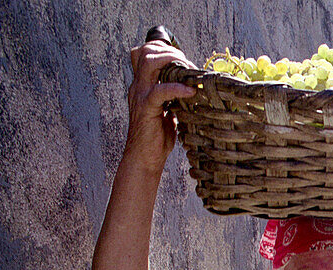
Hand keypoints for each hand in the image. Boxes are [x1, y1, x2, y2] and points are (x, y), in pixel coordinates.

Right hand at [124, 41, 196, 171]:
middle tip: (189, 65)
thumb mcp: (167, 112)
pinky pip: (160, 90)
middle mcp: (139, 85)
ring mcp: (141, 95)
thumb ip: (174, 98)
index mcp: (143, 85)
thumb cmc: (157, 138)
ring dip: (173, 62)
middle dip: (171, 52)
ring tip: (190, 73)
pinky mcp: (146, 107)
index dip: (164, 49)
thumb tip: (193, 91)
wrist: (144, 158)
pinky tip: (191, 92)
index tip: (184, 61)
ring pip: (150, 62)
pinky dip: (177, 88)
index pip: (145, 52)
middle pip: (147, 51)